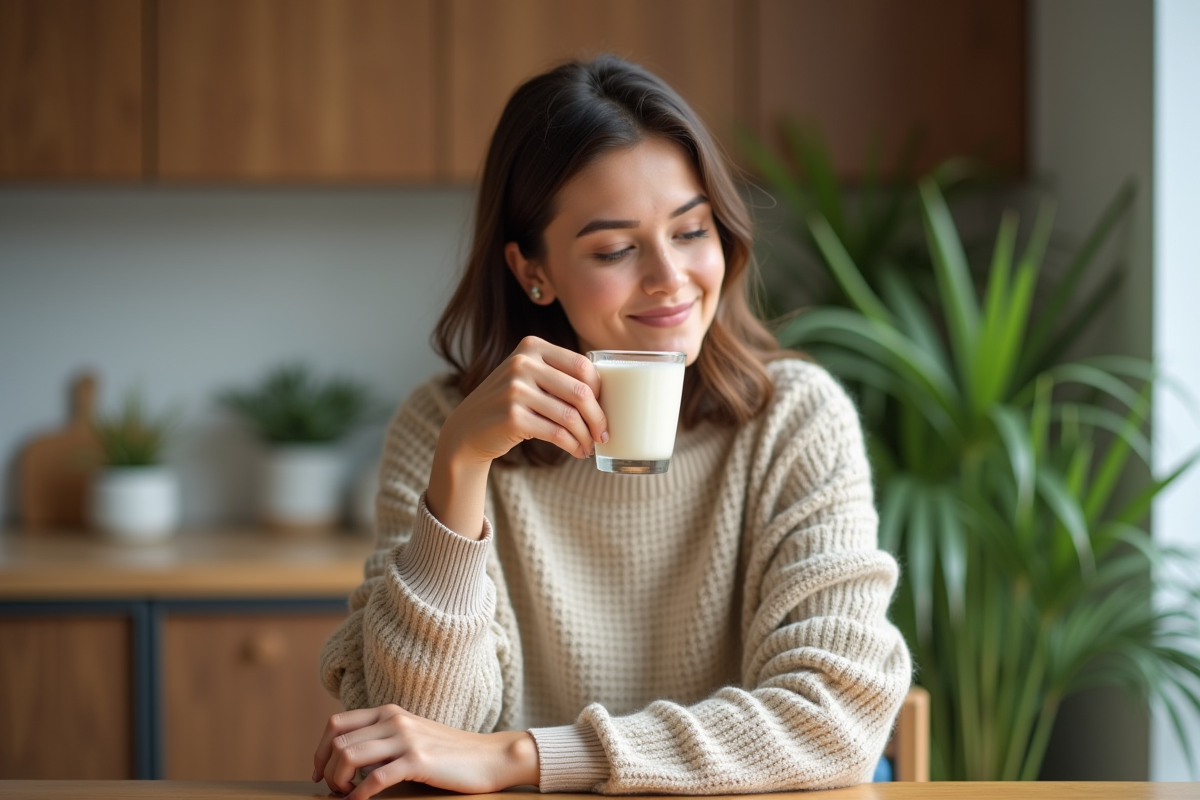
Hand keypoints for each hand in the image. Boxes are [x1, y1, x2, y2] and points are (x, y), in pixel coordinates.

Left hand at [313, 704, 539, 798]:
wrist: (489, 756)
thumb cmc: (448, 753)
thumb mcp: (411, 735)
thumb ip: (383, 739)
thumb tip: (347, 760)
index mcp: (388, 712)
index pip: (335, 724)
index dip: (319, 751)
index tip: (320, 774)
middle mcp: (393, 719)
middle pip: (337, 743)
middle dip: (328, 772)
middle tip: (336, 792)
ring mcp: (406, 738)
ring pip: (349, 757)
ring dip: (340, 782)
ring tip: (348, 796)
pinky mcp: (418, 761)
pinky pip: (375, 779)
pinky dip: (360, 796)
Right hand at [426, 336, 607, 536]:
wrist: (467, 429)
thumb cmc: (510, 405)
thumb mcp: (529, 378)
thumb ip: (559, 375)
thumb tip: (608, 392)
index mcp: (532, 347)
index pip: (582, 366)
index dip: (601, 391)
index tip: (604, 410)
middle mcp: (522, 363)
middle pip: (580, 392)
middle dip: (599, 418)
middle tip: (604, 435)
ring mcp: (515, 390)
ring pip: (570, 416)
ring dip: (586, 437)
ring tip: (589, 447)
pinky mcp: (512, 416)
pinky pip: (557, 433)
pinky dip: (573, 445)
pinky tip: (577, 451)